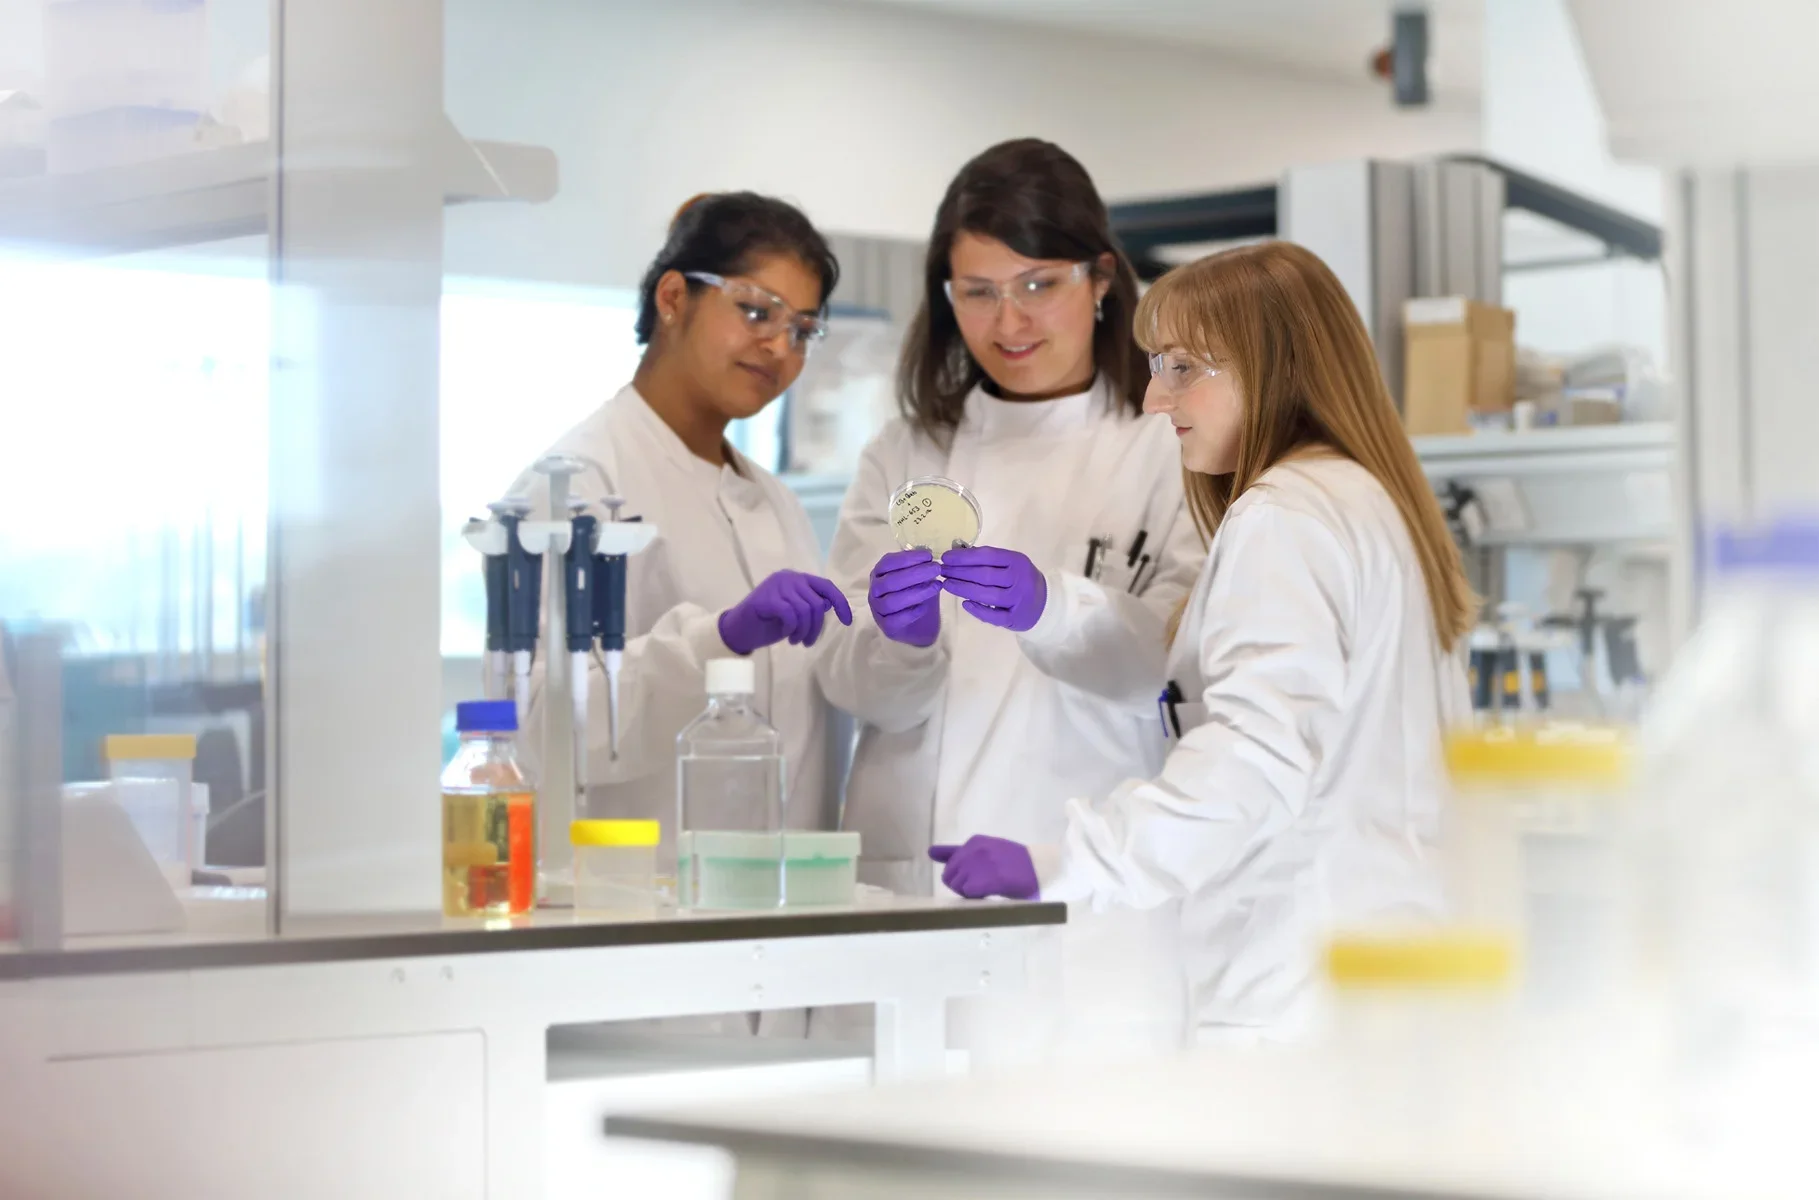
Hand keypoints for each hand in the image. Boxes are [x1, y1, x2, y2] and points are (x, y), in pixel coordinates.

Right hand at [719, 570, 852, 654]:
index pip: (826, 587)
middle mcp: (788, 578)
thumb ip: (811, 605)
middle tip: (807, 642)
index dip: (840, 603)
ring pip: (805, 610)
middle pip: (817, 603)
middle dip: (816, 627)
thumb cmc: (767, 623)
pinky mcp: (765, 599)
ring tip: (796, 640)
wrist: (738, 630)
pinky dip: (791, 628)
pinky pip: (790, 614)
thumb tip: (830, 604)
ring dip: (804, 631)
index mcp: (797, 579)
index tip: (847, 621)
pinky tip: (787, 635)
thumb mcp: (795, 614)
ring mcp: (776, 586)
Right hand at [868, 548, 942, 646]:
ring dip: (916, 593)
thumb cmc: (915, 593)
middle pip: (890, 581)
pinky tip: (925, 606)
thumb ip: (919, 565)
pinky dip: (911, 613)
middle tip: (936, 569)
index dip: (908, 558)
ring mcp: (878, 609)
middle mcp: (875, 590)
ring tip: (936, 586)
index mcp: (879, 573)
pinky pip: (895, 620)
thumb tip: (927, 552)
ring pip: (892, 601)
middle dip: (915, 574)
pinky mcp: (886, 626)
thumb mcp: (918, 576)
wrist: (917, 624)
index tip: (929, 556)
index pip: (888, 563)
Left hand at [928, 835, 1038, 899]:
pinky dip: (976, 897)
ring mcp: (981, 864)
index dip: (958, 874)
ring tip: (985, 889)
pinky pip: (968, 892)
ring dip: (968, 892)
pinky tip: (989, 893)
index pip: (950, 862)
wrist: (1039, 866)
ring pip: (957, 885)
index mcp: (973, 842)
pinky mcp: (989, 879)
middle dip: (960, 884)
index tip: (972, 877)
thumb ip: (956, 852)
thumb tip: (930, 852)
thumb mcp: (983, 849)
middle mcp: (975, 851)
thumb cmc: (1011, 860)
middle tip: (979, 886)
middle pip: (949, 876)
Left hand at [939, 546, 1047, 631]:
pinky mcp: (1015, 618)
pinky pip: (994, 615)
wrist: (1045, 603)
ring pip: (987, 595)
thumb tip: (956, 550)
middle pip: (984, 575)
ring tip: (947, 585)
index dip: (964, 557)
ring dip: (964, 589)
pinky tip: (965, 604)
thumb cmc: (1020, 579)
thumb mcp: (1009, 563)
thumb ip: (986, 558)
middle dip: (959, 572)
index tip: (946, 557)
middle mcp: (1018, 579)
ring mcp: (1018, 599)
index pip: (987, 556)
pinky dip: (978, 610)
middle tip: (942, 571)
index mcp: (1016, 561)